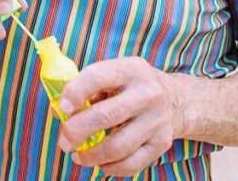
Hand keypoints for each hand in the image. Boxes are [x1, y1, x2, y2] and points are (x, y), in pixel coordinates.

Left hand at [58, 57, 181, 177]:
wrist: (176, 98)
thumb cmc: (130, 86)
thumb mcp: (114, 74)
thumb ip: (89, 88)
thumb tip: (61, 110)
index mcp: (130, 69)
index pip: (97, 76)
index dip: (76, 93)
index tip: (63, 108)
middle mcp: (147, 93)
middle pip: (106, 116)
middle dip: (78, 131)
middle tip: (64, 142)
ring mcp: (157, 120)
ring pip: (119, 146)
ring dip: (92, 156)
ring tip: (78, 157)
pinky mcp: (162, 142)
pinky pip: (133, 163)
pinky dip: (112, 168)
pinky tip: (100, 164)